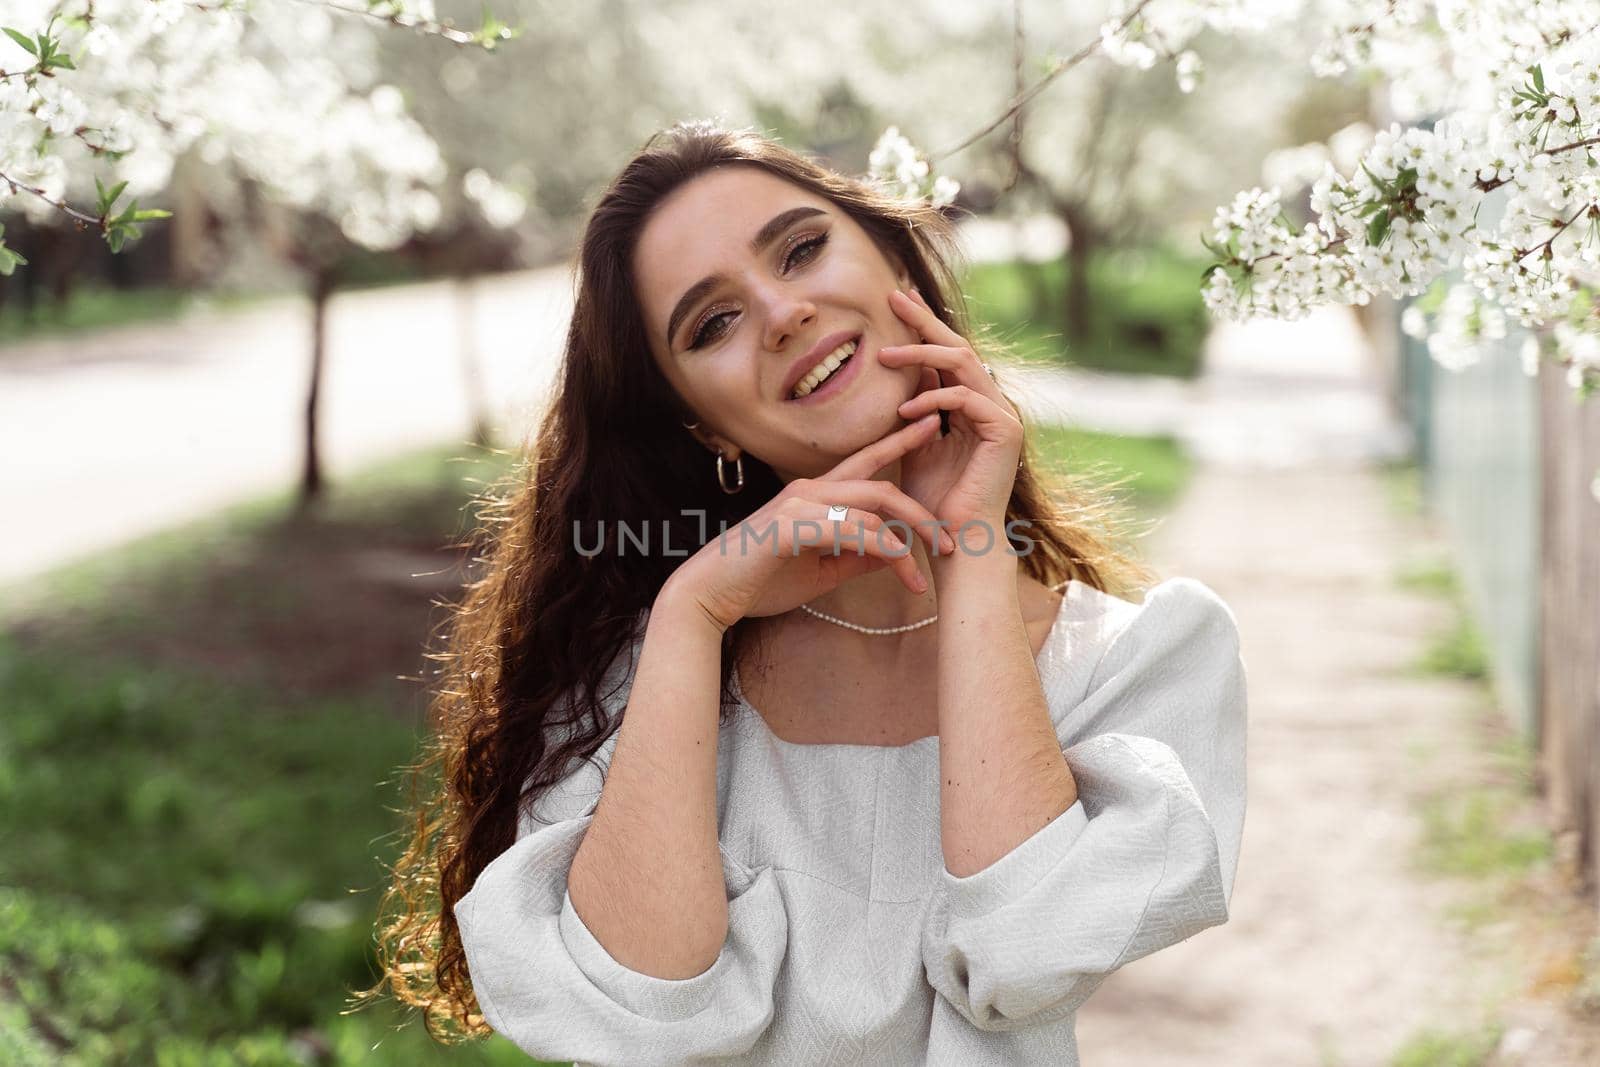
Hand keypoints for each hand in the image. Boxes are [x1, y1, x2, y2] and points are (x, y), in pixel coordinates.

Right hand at [663, 412, 959, 632]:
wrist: (709, 596)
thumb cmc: (759, 582)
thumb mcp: (821, 571)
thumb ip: (856, 558)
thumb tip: (894, 555)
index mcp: (815, 495)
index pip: (866, 462)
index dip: (901, 442)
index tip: (934, 427)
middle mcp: (809, 490)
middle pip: (881, 485)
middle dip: (922, 509)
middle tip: (952, 537)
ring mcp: (799, 505)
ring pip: (872, 505)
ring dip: (909, 535)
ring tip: (934, 565)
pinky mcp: (792, 526)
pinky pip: (853, 530)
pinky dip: (885, 551)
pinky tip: (905, 572)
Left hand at [878, 288, 1022, 537]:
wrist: (957, 542)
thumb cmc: (932, 502)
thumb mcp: (913, 444)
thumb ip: (912, 409)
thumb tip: (897, 373)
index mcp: (974, 405)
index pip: (947, 355)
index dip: (922, 327)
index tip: (896, 302)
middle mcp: (992, 404)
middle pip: (957, 347)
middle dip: (923, 321)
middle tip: (893, 296)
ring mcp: (1003, 415)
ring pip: (962, 363)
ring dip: (920, 355)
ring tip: (885, 356)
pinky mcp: (1006, 431)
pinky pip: (965, 398)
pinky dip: (932, 399)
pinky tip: (903, 411)